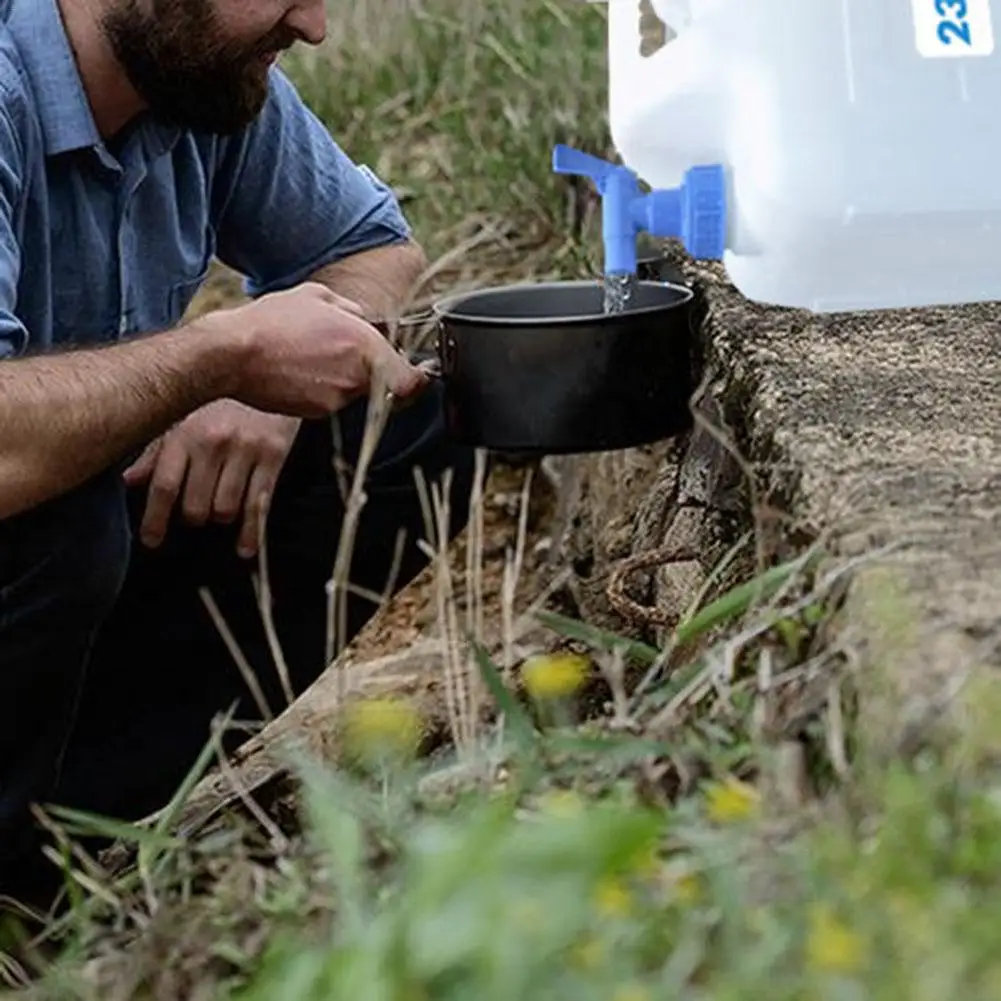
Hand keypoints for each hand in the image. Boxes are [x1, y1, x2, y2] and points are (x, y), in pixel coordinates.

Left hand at [123, 399, 300, 556]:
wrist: (267, 361)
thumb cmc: (221, 394)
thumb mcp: (184, 415)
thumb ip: (156, 451)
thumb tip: (129, 481)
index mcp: (185, 433)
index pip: (164, 485)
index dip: (155, 519)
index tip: (152, 541)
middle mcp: (213, 442)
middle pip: (195, 505)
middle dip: (194, 516)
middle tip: (195, 513)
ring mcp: (245, 450)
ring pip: (226, 509)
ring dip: (221, 516)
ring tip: (221, 509)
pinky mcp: (274, 455)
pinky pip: (260, 503)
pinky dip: (252, 533)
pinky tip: (245, 548)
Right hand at [222, 282, 429, 416]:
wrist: (233, 355)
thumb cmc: (272, 322)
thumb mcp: (315, 297)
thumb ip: (349, 308)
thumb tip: (362, 317)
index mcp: (365, 345)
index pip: (410, 380)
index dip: (418, 381)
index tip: (419, 377)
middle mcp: (357, 376)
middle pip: (383, 387)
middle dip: (373, 375)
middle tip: (346, 359)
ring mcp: (338, 398)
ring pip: (354, 393)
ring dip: (343, 381)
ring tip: (312, 359)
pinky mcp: (317, 413)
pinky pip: (331, 402)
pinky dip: (321, 390)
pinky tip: (299, 372)